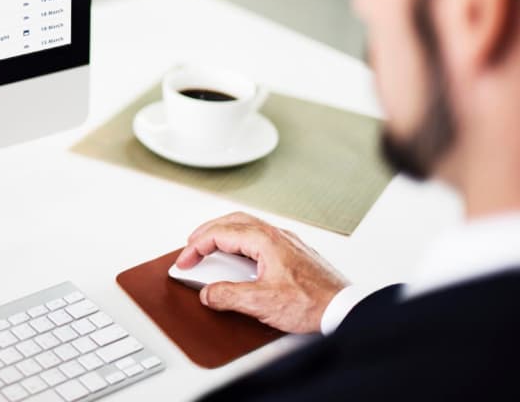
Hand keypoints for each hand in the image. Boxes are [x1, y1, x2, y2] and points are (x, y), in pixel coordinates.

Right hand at [175, 212, 348, 333]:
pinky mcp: (293, 253)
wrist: (345, 309)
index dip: (195, 247)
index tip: (184, 262)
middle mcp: (276, 235)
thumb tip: (209, 293)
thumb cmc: (313, 303)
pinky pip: (259, 237)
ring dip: (223, 234)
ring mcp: (286, 242)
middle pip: (231, 221)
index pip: (219, 234)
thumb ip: (228, 296)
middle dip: (206, 232)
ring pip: (246, 226)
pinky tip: (239, 257)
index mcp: (265, 240)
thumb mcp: (261, 303)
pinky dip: (240, 241)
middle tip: (190, 247)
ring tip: (209, 248)